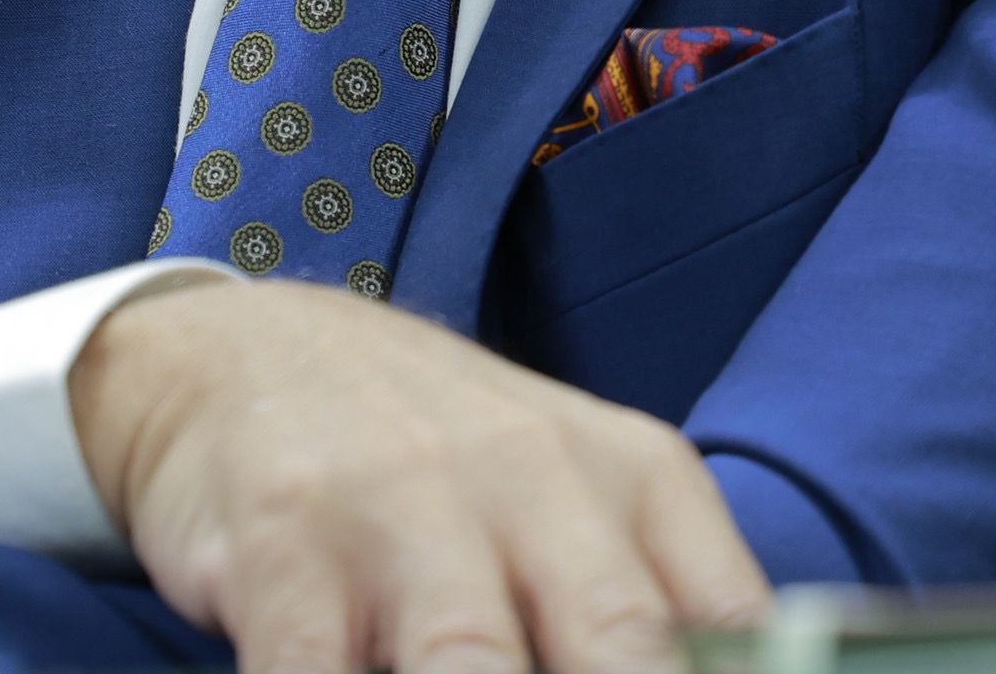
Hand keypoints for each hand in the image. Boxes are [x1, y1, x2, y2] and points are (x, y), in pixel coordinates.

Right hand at [71, 278, 768, 673]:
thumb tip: (748, 673)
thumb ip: (660, 608)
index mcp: (635, 477)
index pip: (735, 626)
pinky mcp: (283, 540)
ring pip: (473, 668)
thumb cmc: (444, 468)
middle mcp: (533, 475)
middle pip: (624, 650)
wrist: (247, 354)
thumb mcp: (579, 501)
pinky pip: (317, 672)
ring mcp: (404, 503)